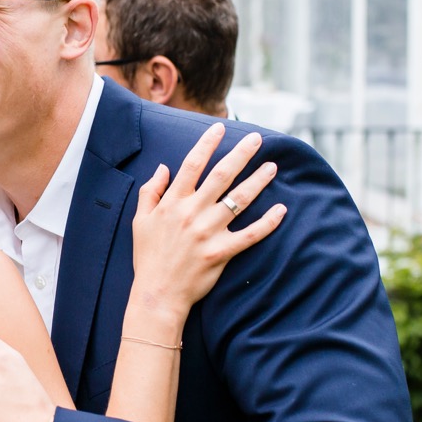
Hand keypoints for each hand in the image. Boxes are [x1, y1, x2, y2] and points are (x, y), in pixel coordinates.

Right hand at [129, 123, 285, 326]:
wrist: (157, 293)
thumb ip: (151, 191)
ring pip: (239, 200)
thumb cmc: (148, 256)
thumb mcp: (140, 220)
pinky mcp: (221, 252)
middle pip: (221, 176)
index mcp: (173, 202)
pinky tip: (282, 210)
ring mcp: (209, 232)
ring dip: (258, 181)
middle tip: (257, 140)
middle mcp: (192, 213)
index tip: (219, 127)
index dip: (207, 144)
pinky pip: (250, 235)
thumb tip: (163, 168)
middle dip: (241, 155)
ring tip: (272, 168)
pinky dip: (268, 223)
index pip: (192, 165)